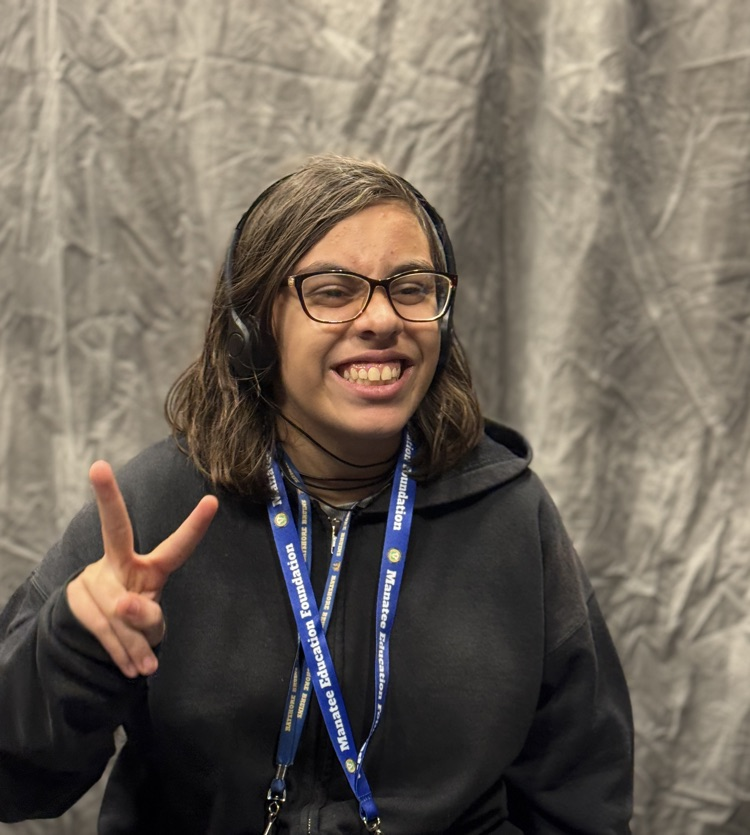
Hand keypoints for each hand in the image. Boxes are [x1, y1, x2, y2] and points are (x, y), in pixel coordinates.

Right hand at [66, 460, 218, 678]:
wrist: (93, 642)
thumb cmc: (136, 624)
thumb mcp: (151, 625)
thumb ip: (147, 618)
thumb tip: (122, 606)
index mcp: (150, 567)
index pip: (177, 546)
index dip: (196, 526)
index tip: (212, 500)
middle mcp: (119, 562)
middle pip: (115, 528)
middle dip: (108, 498)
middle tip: (98, 468)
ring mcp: (93, 576)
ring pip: (118, 610)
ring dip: (134, 645)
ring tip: (145, 666)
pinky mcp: (74, 597)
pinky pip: (103, 628)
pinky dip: (122, 654)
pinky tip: (133, 669)